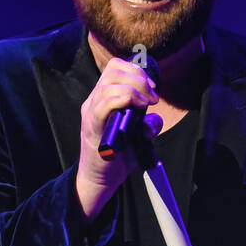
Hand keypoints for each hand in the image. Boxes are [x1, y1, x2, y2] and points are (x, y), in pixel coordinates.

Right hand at [76, 58, 163, 219]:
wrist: (102, 178)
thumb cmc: (118, 155)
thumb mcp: (140, 136)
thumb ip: (149, 124)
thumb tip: (155, 119)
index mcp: (103, 97)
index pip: (116, 67)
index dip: (136, 70)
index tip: (152, 88)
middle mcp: (94, 100)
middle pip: (114, 70)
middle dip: (139, 78)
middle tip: (152, 96)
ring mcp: (91, 112)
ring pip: (109, 84)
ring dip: (134, 89)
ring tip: (146, 104)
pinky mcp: (92, 126)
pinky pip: (104, 103)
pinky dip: (124, 99)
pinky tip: (137, 109)